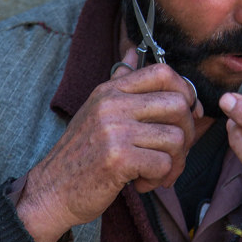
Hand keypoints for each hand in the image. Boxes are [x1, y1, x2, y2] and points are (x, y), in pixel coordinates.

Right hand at [17, 47, 202, 241]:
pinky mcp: (118, 158)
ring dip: (175, 162)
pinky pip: (164, 164)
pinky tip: (141, 183)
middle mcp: (112, 105)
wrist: (52, 190)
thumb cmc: (81, 154)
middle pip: (178, 105)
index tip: (189, 113)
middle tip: (176, 152)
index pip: (163, 73)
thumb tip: (131, 51)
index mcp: (110, 91)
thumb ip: (119, 82)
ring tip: (156, 172)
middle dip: (188, 132)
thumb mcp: (95, 110)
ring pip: (176, 139)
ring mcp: (114, 130)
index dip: (186, 92)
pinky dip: (159, 179)